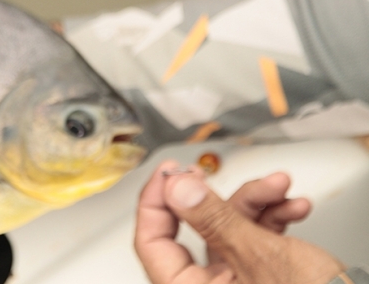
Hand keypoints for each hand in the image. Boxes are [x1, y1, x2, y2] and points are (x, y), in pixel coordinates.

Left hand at [135, 160, 344, 283]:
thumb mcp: (260, 255)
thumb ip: (214, 219)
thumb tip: (177, 188)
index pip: (151, 243)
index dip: (154, 201)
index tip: (167, 171)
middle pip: (193, 231)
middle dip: (213, 197)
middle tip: (207, 171)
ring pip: (229, 230)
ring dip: (255, 203)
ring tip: (278, 188)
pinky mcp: (262, 278)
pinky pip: (254, 241)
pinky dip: (272, 220)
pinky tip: (292, 208)